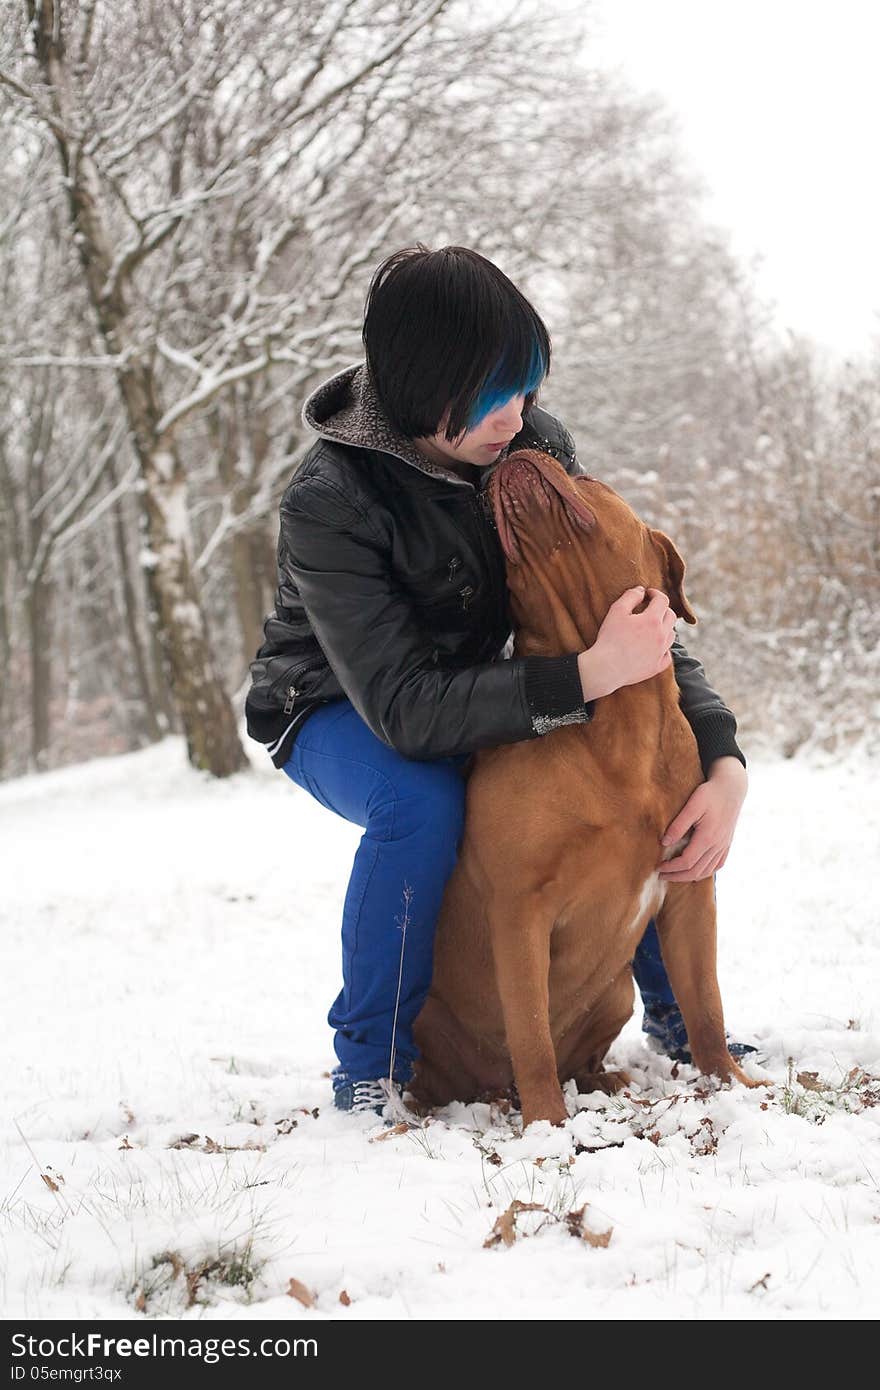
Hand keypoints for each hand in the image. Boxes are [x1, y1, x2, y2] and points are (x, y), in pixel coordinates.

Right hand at [578, 585, 676, 700]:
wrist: (606, 667)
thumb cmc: (610, 638)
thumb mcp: (616, 611)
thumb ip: (630, 597)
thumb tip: (641, 590)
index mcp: (652, 620)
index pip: (662, 600)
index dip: (655, 593)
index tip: (648, 594)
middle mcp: (661, 635)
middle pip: (671, 616)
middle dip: (662, 609)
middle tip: (651, 608)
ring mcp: (661, 652)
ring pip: (671, 635)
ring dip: (664, 628)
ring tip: (652, 627)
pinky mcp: (657, 666)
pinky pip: (667, 656)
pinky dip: (664, 649)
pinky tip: (655, 647)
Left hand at [658, 757, 747, 881]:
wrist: (732, 788)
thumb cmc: (710, 794)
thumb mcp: (692, 806)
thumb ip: (678, 825)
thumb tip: (664, 843)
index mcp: (707, 837)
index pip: (687, 862)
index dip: (671, 868)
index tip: (658, 867)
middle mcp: (717, 845)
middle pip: (696, 871)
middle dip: (677, 876)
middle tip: (662, 875)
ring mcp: (724, 846)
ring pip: (707, 871)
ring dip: (689, 876)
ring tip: (675, 875)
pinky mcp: (727, 844)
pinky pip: (717, 865)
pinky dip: (705, 872)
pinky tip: (696, 870)